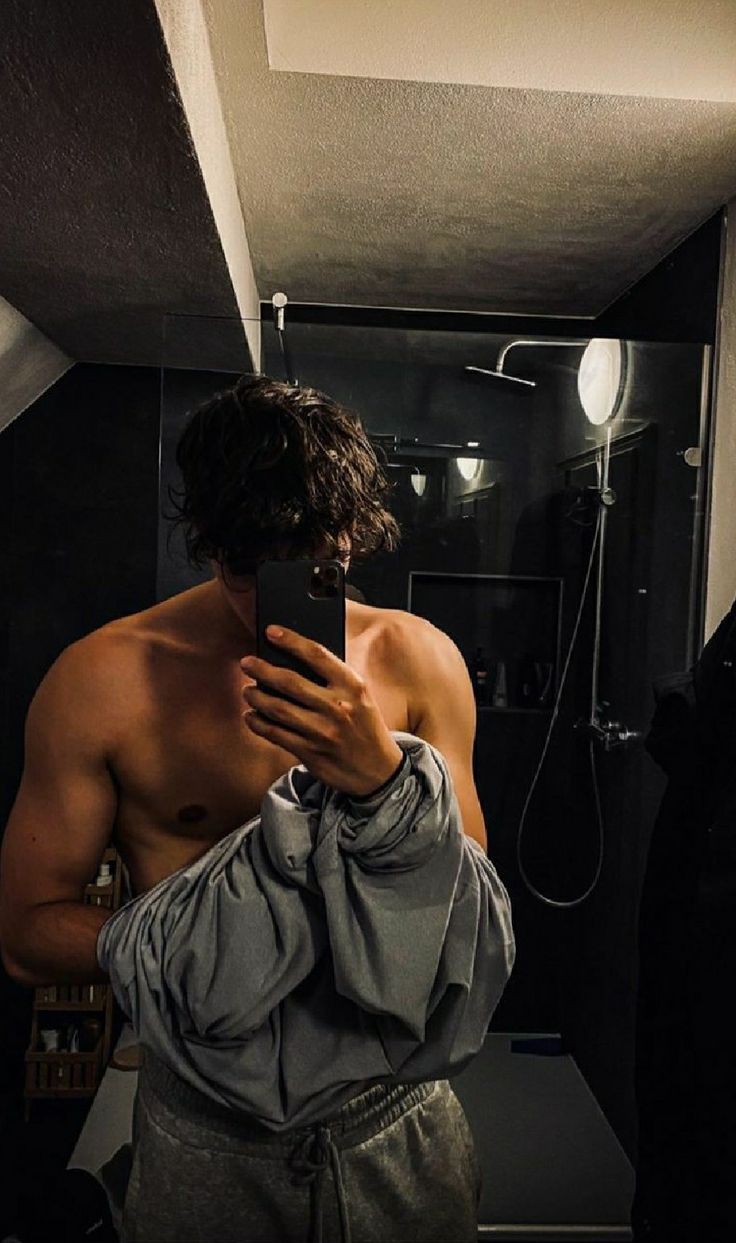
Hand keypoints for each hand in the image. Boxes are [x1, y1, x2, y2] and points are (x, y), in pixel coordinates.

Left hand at [240, 626, 402, 797]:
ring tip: (248, 691)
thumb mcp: (360, 697)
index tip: (271, 631)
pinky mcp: (311, 753)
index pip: (318, 655)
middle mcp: (338, 707)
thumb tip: (292, 659)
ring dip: (256, 697)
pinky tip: (252, 716)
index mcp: (353, 686)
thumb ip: (333, 679)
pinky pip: (275, 734)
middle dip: (262, 669)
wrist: (378, 771)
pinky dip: (258, 723)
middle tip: (246, 662)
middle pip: (290, 682)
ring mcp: (323, 732)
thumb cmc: (364, 725)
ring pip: (278, 709)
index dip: (291, 640)